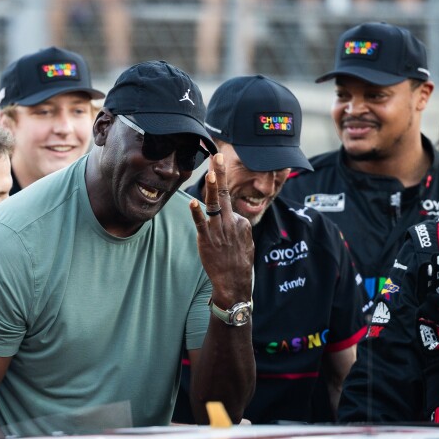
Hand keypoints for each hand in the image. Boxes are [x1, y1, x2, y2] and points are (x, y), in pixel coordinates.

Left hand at [190, 153, 253, 305]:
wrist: (234, 282)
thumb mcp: (246, 242)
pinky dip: (196, 213)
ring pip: (214, 205)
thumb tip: (234, 218)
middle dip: (220, 174)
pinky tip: (193, 202)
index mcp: (240, 222)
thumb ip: (239, 228)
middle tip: (217, 156)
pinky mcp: (207, 240)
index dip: (218, 193)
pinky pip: (201, 224)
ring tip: (210, 172)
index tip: (214, 169)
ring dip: (212, 188)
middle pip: (224, 194)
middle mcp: (230, 223)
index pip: (227, 204)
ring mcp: (218, 231)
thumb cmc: (239, 264)